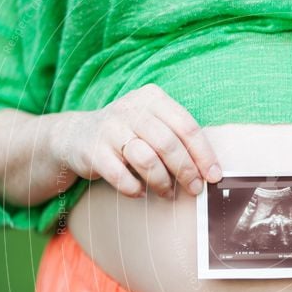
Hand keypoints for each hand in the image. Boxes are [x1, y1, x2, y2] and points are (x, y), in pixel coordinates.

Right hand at [48, 83, 221, 197]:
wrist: (76, 135)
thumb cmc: (128, 134)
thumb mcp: (153, 125)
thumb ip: (178, 140)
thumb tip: (209, 172)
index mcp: (153, 98)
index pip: (187, 126)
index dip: (204, 154)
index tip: (214, 176)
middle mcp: (131, 108)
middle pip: (168, 144)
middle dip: (186, 171)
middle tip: (194, 189)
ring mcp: (110, 128)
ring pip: (146, 160)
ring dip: (162, 183)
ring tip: (168, 193)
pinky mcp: (93, 150)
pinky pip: (121, 176)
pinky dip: (135, 189)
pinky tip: (140, 192)